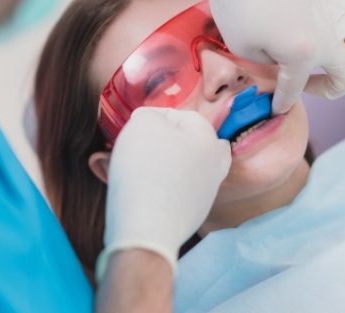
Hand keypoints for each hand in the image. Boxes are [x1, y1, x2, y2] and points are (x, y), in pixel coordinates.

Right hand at [96, 107, 230, 280]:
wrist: (146, 228)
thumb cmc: (147, 168)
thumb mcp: (144, 124)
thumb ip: (149, 115)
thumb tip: (151, 122)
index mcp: (209, 141)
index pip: (185, 116)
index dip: (157, 115)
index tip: (135, 124)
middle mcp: (214, 167)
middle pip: (193, 144)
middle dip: (166, 141)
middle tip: (144, 144)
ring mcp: (204, 194)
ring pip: (182, 169)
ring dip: (158, 164)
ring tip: (130, 166)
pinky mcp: (190, 216)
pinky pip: (173, 192)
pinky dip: (157, 186)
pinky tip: (136, 188)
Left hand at [156, 0, 344, 113]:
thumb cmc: (235, 3)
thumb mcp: (243, 48)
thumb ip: (269, 64)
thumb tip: (281, 62)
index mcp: (303, 54)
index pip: (295, 89)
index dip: (283, 102)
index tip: (276, 108)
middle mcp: (328, 34)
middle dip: (330, 90)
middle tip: (308, 87)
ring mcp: (336, 8)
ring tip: (325, 56)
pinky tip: (329, 24)